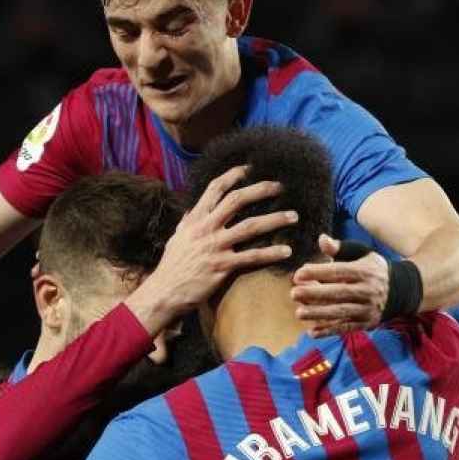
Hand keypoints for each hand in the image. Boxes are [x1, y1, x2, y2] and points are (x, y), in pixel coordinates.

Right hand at [125, 164, 297, 332]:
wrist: (164, 292)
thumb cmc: (172, 267)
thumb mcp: (177, 238)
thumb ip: (188, 222)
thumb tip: (193, 209)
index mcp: (195, 219)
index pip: (215, 188)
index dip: (234, 175)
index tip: (251, 167)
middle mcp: (206, 228)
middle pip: (237, 200)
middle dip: (261, 189)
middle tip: (282, 186)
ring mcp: (215, 246)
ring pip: (250, 226)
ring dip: (275, 219)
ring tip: (294, 216)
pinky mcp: (223, 266)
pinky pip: (252, 256)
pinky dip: (271, 253)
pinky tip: (286, 251)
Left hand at [291, 234, 388, 336]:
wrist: (403, 291)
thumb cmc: (374, 269)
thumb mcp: (362, 253)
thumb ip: (340, 248)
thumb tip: (321, 239)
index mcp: (364, 271)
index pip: (338, 271)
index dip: (317, 272)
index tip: (298, 274)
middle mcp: (367, 290)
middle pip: (338, 293)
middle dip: (314, 294)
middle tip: (293, 293)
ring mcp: (367, 309)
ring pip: (340, 312)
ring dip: (318, 314)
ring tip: (299, 313)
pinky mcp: (367, 323)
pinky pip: (346, 328)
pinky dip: (329, 331)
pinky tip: (312, 332)